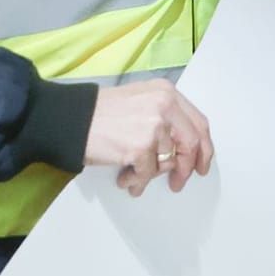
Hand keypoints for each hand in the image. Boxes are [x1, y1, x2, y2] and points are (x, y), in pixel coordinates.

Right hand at [83, 79, 213, 197]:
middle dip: (186, 168)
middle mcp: (165, 106)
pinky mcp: (140, 147)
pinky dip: (137, 180)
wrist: (71, 119)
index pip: (198, 123)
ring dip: (149, 175)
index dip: (204, 147)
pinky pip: (148, 173)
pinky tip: (125, 178)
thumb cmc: (100, 112)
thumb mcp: (141, 101)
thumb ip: (165, 118)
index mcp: (167, 93)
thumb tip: (182, 149)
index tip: (202, 164)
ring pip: (167, 162)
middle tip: (177, 182)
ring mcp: (154, 127)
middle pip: (191, 144)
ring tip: (133, 175)